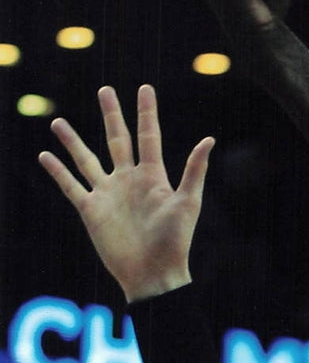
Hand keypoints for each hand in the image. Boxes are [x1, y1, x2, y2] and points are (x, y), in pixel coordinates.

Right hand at [38, 85, 212, 302]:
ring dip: (73, 140)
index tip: (144, 88)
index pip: (148, 136)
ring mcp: (108, 194)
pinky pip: (71, 186)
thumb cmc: (174, 242)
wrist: (153, 275)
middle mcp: (129, 181)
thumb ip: (194, 170)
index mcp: (153, 177)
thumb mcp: (187, 203)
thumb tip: (209, 139)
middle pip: (117, 139)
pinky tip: (45, 156)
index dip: (146, 112)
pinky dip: (57, 171)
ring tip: (58, 121)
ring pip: (86, 159)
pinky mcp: (91, 211)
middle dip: (111, 115)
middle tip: (104, 90)